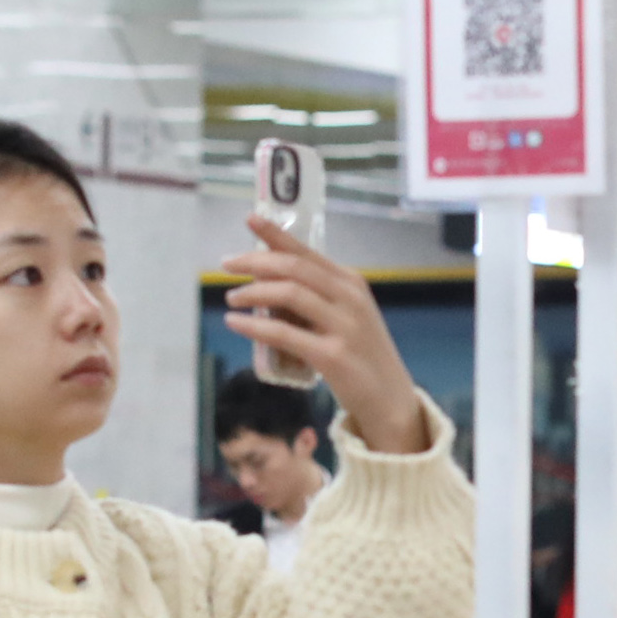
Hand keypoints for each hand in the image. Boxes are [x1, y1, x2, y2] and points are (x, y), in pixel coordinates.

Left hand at [228, 213, 429, 454]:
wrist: (389, 399)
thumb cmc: (361, 356)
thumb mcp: (346, 317)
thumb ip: (316, 297)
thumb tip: (267, 280)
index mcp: (352, 283)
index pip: (307, 252)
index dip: (276, 234)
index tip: (250, 218)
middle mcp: (350, 298)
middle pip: (294, 267)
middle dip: (255, 261)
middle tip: (227, 264)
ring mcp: (344, 326)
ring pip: (290, 293)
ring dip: (253, 292)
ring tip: (232, 297)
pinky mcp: (333, 356)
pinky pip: (285, 334)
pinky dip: (255, 326)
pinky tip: (235, 323)